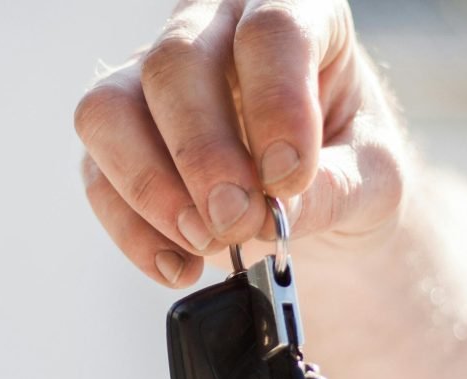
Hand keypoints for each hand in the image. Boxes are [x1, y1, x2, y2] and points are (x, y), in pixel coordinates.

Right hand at [75, 0, 406, 286]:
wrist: (309, 193)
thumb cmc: (346, 163)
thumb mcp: (371, 177)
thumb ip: (333, 189)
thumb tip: (268, 215)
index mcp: (292, 13)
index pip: (270, 30)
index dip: (276, 105)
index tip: (289, 179)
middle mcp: (211, 31)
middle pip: (174, 65)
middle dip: (203, 156)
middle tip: (238, 223)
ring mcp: (151, 81)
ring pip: (108, 110)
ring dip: (151, 189)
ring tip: (205, 243)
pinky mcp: (119, 138)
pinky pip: (96, 175)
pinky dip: (133, 231)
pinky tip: (180, 264)